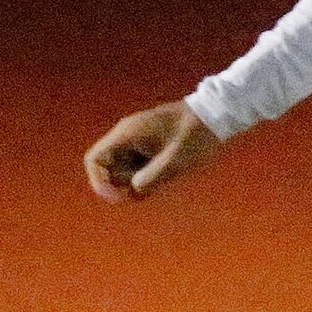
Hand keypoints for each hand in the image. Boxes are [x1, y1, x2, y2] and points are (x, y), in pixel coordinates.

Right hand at [85, 100, 222, 202]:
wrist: (217, 114)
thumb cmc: (196, 135)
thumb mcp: (175, 162)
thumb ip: (150, 178)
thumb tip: (132, 191)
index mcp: (126, 134)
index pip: (95, 160)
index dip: (100, 182)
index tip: (118, 197)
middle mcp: (127, 135)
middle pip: (110, 167)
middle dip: (125, 183)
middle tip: (152, 187)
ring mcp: (138, 139)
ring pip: (126, 168)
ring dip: (139, 180)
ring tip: (166, 176)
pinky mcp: (150, 144)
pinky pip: (140, 164)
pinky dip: (149, 174)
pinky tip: (169, 172)